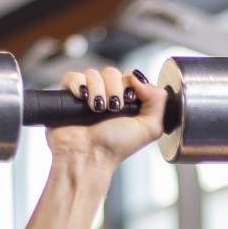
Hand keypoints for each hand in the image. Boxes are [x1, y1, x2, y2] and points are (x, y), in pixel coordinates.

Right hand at [47, 66, 167, 166]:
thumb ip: (158, 101)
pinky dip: (78, 84)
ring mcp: (87, 95)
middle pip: (112, 72)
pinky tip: (82, 98)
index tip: (129, 100)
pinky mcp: (68, 95)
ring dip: (97, 90)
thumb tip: (140, 79)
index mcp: (127, 102)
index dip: (130, 84)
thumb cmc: (116, 147)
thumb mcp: (149, 128)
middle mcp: (107, 96)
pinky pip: (73, 77)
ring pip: (93, 74)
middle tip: (113, 108)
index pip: (130, 77)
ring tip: (97, 110)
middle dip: (114, 89)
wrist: (88, 156)